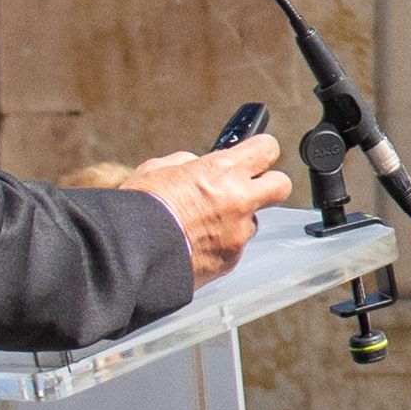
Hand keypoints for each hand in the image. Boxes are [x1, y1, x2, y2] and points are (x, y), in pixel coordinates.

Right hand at [90, 132, 295, 279]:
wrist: (130, 254)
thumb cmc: (138, 209)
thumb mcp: (158, 169)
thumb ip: (189, 164)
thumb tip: (199, 165)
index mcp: (223, 171)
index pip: (267, 148)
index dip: (260, 151)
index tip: (253, 155)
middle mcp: (239, 201)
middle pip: (281, 185)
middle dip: (267, 185)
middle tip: (247, 188)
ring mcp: (238, 233)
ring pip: (253, 221)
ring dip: (237, 220)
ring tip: (203, 224)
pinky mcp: (231, 261)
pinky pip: (235, 248)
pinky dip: (221, 245)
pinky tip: (195, 245)